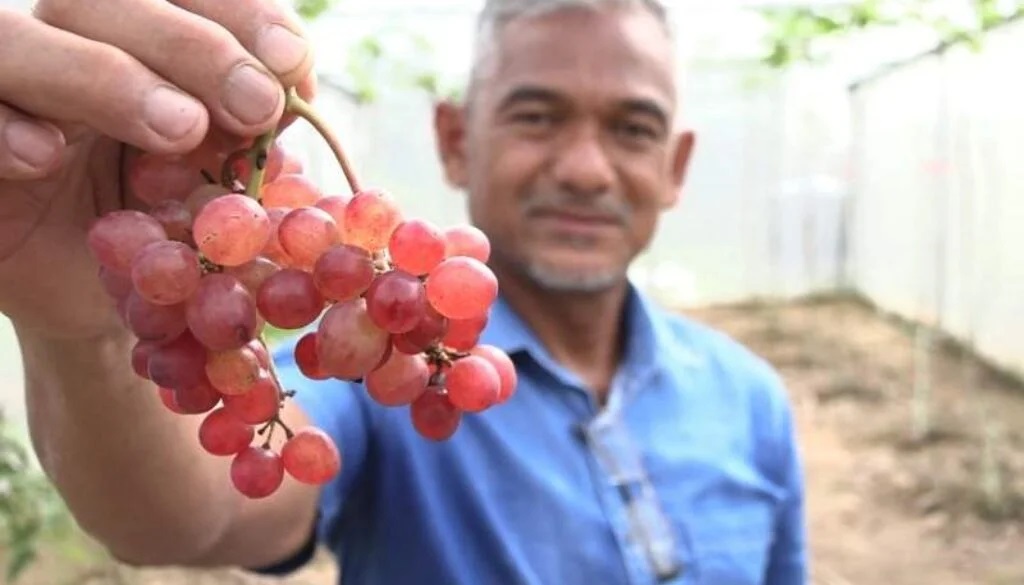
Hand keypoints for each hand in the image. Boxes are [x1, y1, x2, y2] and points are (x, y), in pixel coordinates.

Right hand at [0, 0, 314, 338]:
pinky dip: (2, 127)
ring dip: (105, 77)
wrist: (99, 300)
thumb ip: (246, 128)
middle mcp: (62, 48)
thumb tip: (290, 83)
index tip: (290, 62)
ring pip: (13, 40)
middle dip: (192, 47)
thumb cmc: (168, 228)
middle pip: (100, 0)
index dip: (236, 10)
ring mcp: (5, 94)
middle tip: (254, 104)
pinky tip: (47, 156)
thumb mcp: (221, 179)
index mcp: (135, 41)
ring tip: (179, 129)